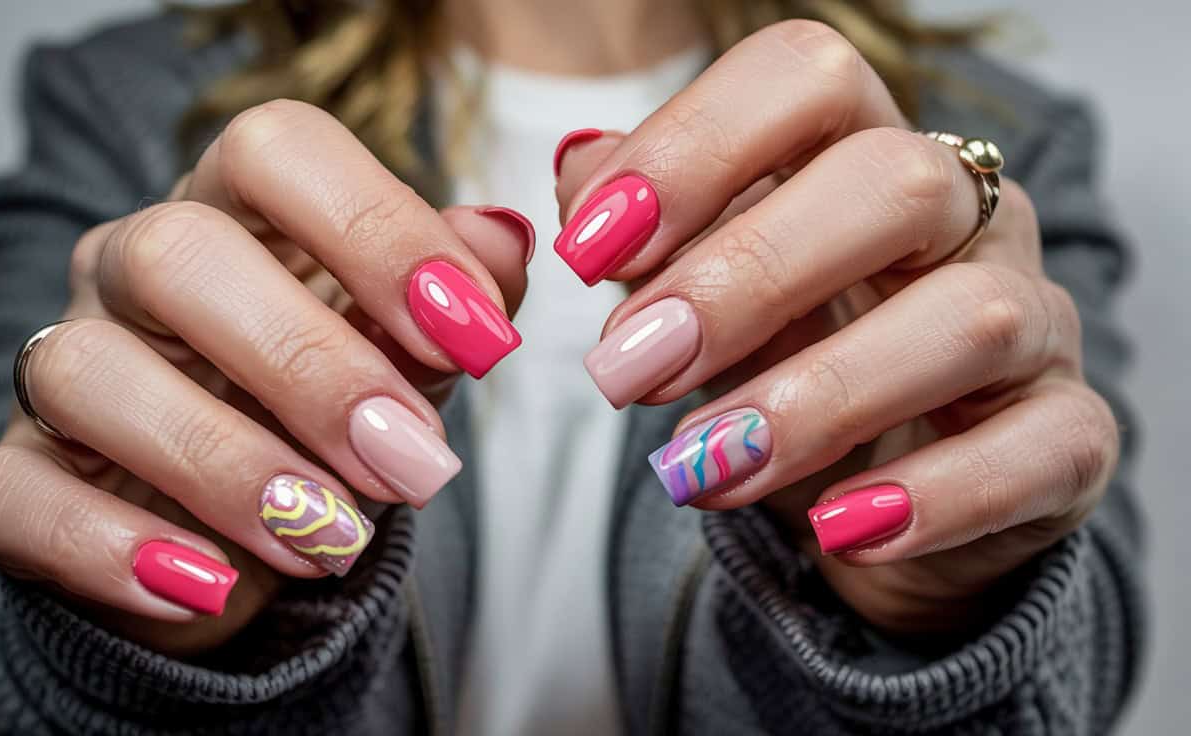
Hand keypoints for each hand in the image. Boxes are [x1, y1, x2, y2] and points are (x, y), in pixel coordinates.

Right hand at [0, 100, 530, 653]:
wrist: (236, 521)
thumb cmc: (328, 408)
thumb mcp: (409, 350)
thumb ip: (458, 296)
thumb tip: (499, 242)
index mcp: (238, 208)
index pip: (279, 149)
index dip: (380, 230)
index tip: (476, 338)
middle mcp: (135, 267)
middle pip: (179, 253)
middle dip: (312, 365)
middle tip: (412, 461)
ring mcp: (63, 365)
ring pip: (86, 371)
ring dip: (224, 464)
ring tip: (331, 538)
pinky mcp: (18, 475)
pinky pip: (15, 493)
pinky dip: (109, 549)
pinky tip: (207, 585)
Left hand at [554, 21, 1118, 634]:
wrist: (875, 494)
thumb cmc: (785, 364)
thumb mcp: (701, 295)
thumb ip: (644, 234)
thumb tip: (582, 170)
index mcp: (862, 152)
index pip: (806, 79)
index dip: (694, 145)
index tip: (590, 247)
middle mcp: (966, 217)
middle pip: (893, 183)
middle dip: (744, 276)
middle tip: (626, 368)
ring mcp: (1033, 323)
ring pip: (966, 320)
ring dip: (813, 400)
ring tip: (697, 466)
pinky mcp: (1069, 437)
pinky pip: (1035, 451)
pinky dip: (933, 496)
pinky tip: (835, 529)